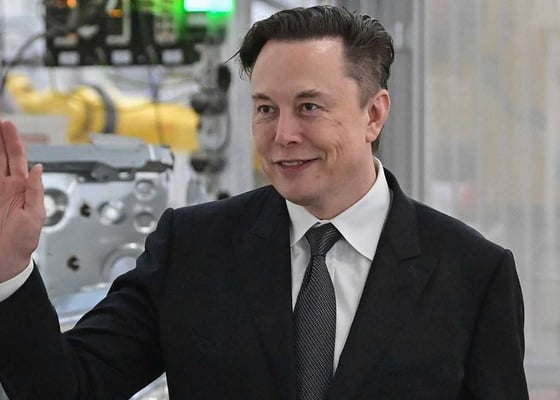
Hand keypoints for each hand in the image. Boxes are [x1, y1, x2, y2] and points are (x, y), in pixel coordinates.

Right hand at [0, 120, 44, 281]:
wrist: (5, 262)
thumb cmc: (22, 242)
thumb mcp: (35, 216)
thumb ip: (35, 191)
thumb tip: (38, 168)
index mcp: (21, 188)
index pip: (17, 159)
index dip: (13, 142)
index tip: (7, 125)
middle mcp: (5, 187)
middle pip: (0, 156)